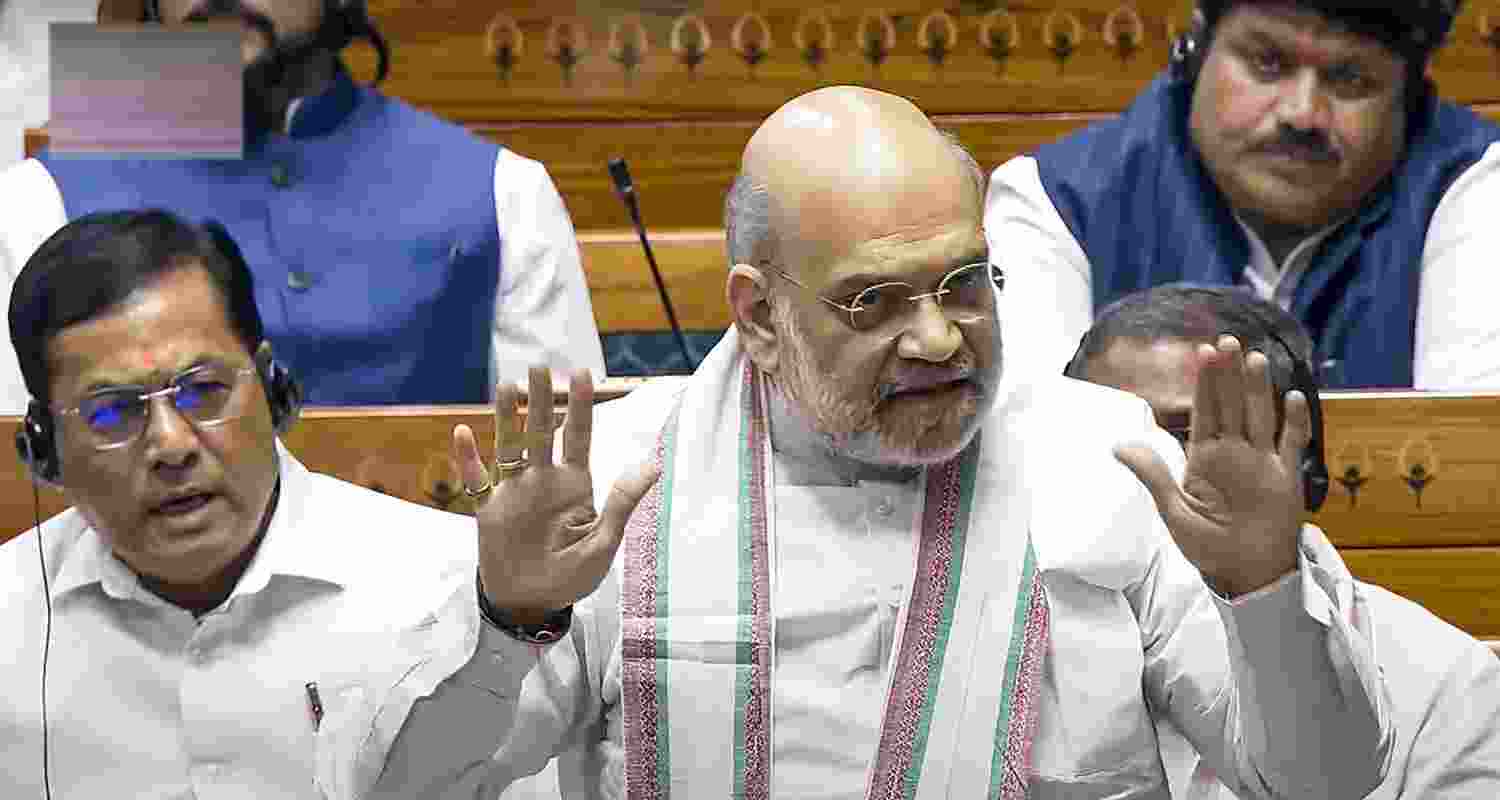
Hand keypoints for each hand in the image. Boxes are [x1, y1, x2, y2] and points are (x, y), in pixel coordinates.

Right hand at [452, 366, 659, 620]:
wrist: (532, 603)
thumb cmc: (571, 576)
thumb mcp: (603, 543)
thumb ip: (622, 504)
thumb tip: (654, 466)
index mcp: (574, 485)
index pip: (578, 437)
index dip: (580, 406)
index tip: (582, 374)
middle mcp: (543, 480)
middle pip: (542, 431)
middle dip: (543, 399)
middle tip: (541, 366)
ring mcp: (514, 491)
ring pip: (510, 446)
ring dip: (508, 417)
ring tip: (508, 385)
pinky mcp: (489, 509)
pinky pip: (476, 480)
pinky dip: (468, 459)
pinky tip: (464, 434)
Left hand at [1115, 336, 1309, 596]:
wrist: (1246, 573)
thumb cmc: (1208, 546)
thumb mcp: (1174, 511)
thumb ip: (1153, 475)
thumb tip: (1118, 446)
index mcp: (1206, 458)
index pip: (1205, 411)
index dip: (1204, 382)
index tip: (1201, 352)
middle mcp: (1235, 453)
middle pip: (1232, 405)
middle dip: (1228, 375)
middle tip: (1225, 342)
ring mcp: (1263, 463)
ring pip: (1261, 416)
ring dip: (1258, 389)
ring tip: (1254, 358)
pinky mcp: (1286, 478)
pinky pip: (1293, 445)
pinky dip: (1295, 423)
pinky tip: (1294, 398)